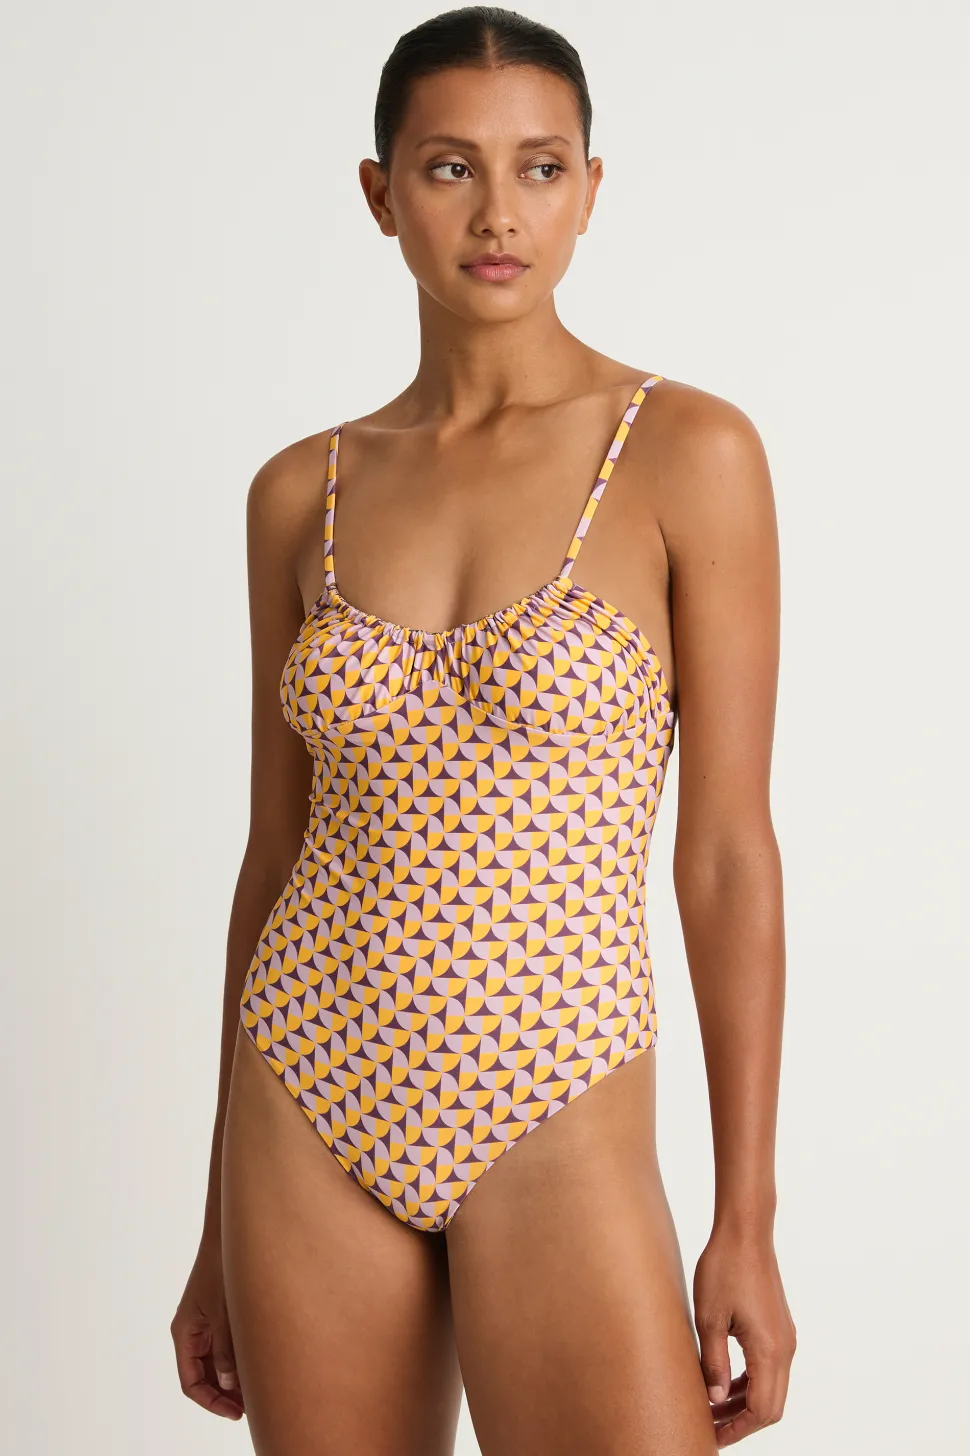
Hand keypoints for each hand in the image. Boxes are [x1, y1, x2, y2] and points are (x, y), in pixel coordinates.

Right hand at [171, 1229, 244, 1421]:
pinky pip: (226, 1347)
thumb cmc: (221, 1267)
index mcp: (185, 1333)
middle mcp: (193, 1332)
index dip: (211, 1402)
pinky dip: (238, 1361)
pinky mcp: (221, 1316)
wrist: (230, 1233)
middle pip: (204, 1377)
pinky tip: (258, 1367)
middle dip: (224, 1395)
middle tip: (251, 1407)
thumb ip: (226, 1349)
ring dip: (233, 1380)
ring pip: (216, 1364)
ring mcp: (207, 1324)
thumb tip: (231, 1385)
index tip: (235, 1412)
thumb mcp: (223, 1311)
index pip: (190, 1382)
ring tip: (257, 1391)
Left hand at [693, 1224, 795, 1445]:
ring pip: (772, 1388)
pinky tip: (727, 1381)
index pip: (762, 1410)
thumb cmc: (724, 1268)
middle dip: (742, 1422)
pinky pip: (770, 1368)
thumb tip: (716, 1400)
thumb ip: (714, 1364)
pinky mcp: (779, 1327)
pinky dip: (751, 1382)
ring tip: (714, 1407)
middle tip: (710, 1426)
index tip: (712, 1436)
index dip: (737, 1429)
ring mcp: (785, 1337)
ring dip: (746, 1402)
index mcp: (769, 1350)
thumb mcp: (709, 1319)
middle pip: (771, 1406)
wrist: (746, 1231)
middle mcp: (784, 1348)